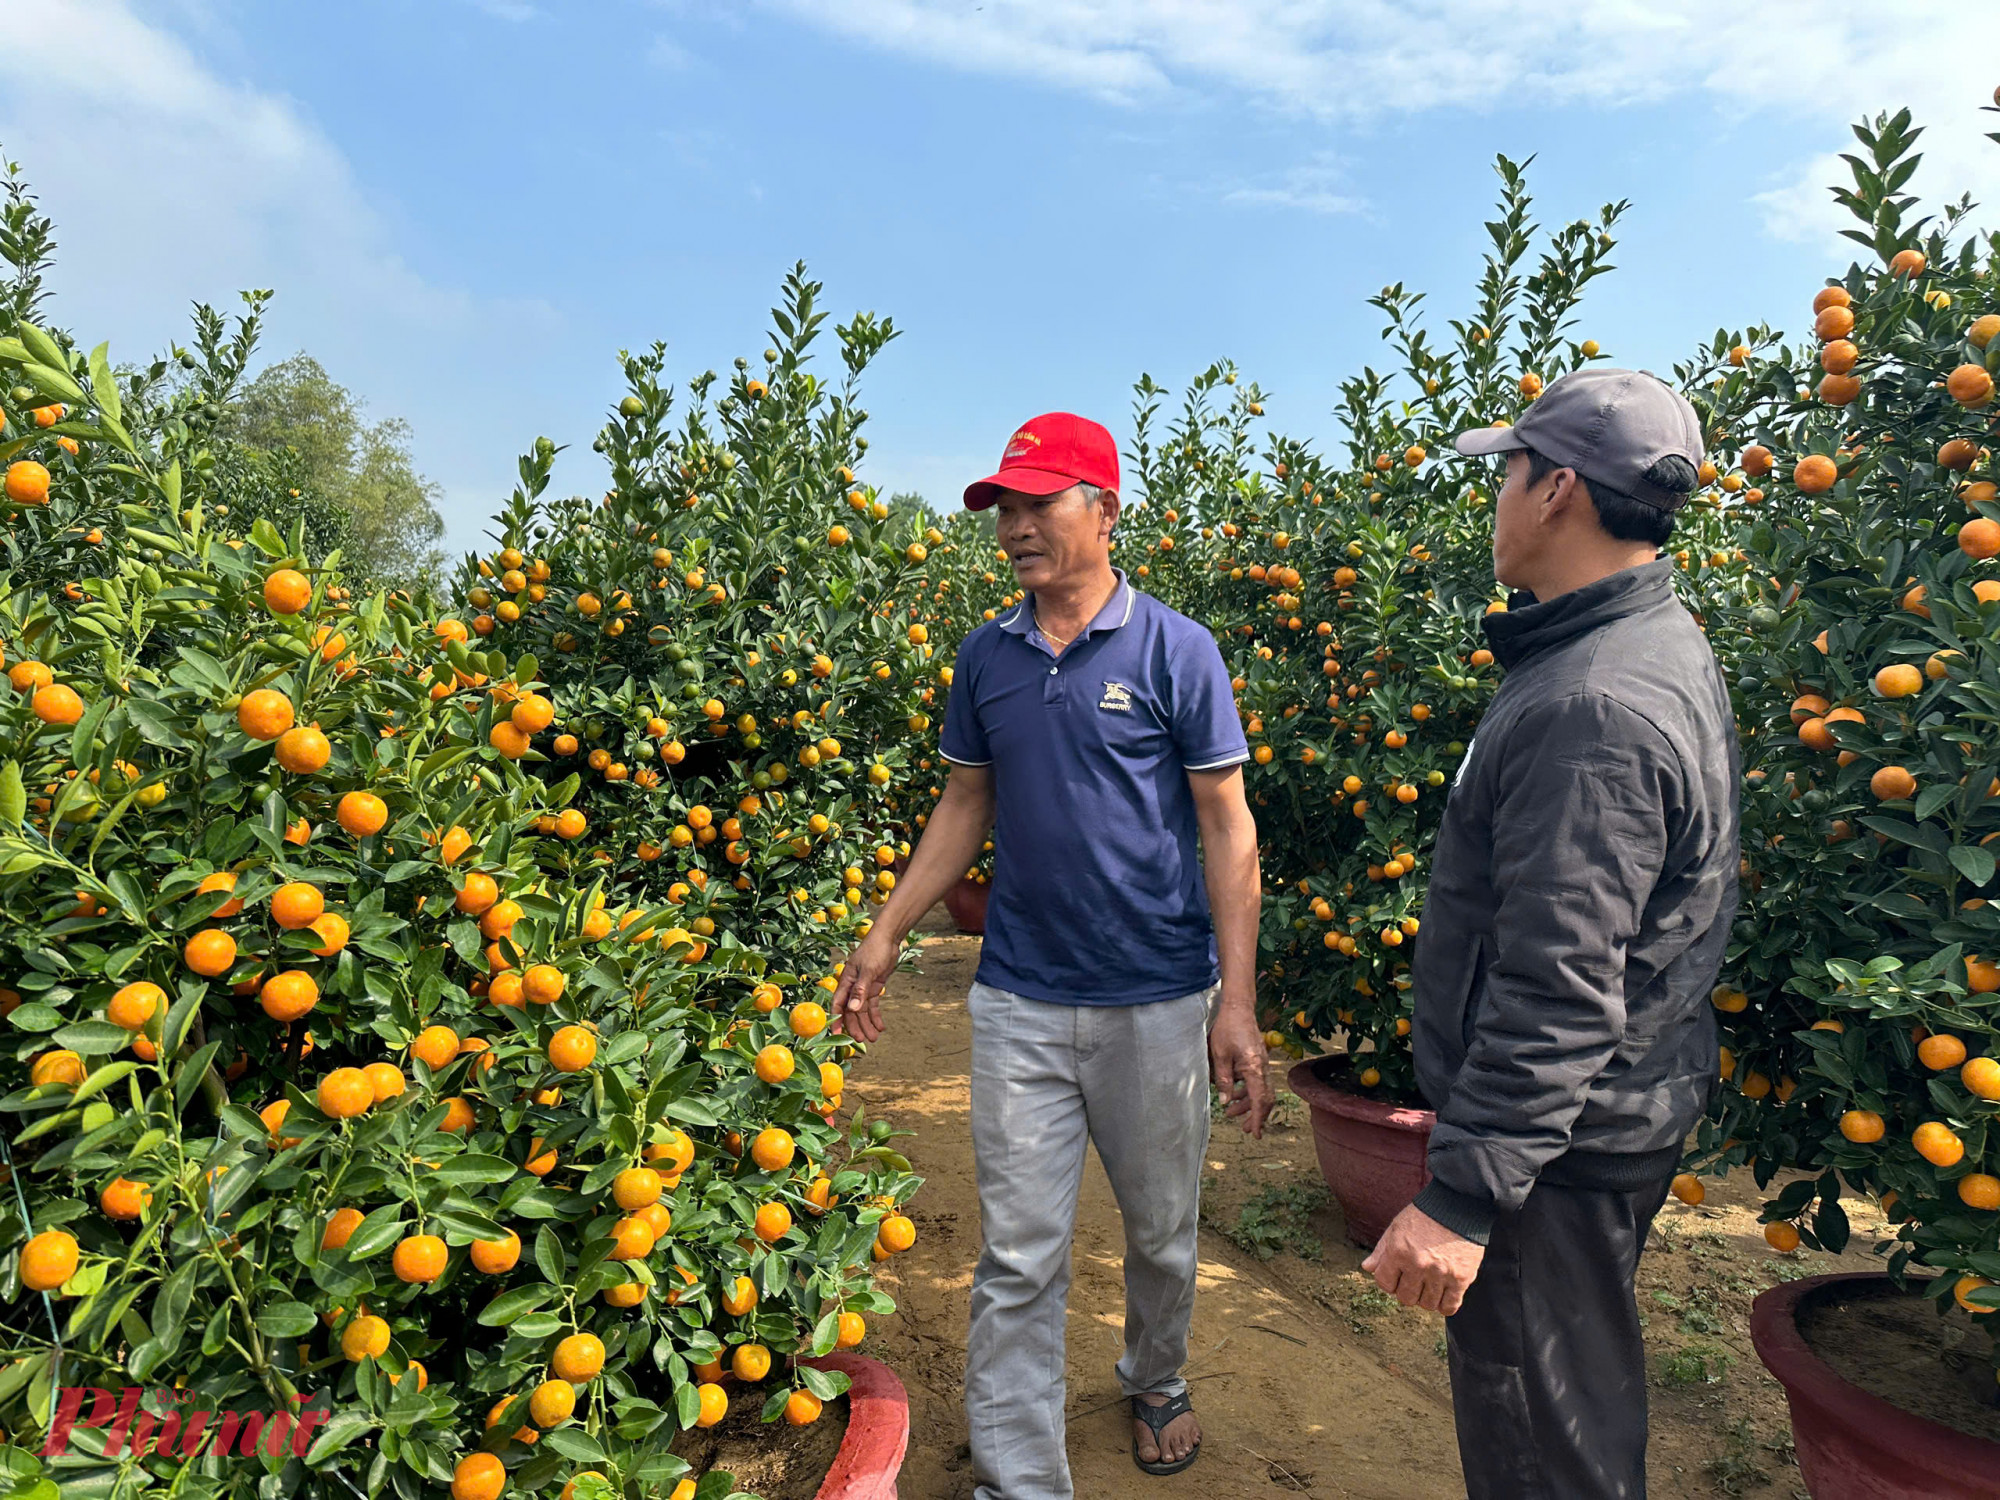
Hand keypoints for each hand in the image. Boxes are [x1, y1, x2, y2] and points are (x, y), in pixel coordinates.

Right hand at [830, 929, 899, 1042]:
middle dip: (856, 1026)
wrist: (888, 938)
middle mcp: (853, 987)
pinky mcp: (873, 987)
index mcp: (846, 981)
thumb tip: (853, 1009)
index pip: (838, 1004)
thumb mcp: (868, 970)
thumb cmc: (874, 950)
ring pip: (862, 1011)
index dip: (837, 1019)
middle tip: (863, 1040)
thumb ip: (860, 990)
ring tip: (874, 1038)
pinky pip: (873, 1005)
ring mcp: (863, 988)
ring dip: (867, 1024)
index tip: (837, 1034)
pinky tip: (881, 1027)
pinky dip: (876, 1016)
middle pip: (851, 1011)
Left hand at [1208, 998, 1272, 1137]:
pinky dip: (1248, 1091)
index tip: (1257, 1133)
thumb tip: (1225, 1102)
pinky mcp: (1258, 1059)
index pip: (1260, 1100)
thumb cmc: (1227, 1029)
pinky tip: (1234, 1094)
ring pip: (1261, 1090)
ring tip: (1232, 1112)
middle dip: (1256, 1115)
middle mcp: (1262, 1067)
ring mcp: (1262, 1063)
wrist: (1238, 1008)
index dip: (1259, 1119)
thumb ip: (1224, 1080)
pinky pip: (1257, 1080)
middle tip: (1246, 1129)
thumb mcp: (1220, 1055)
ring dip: (1249, 1104)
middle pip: (1265, 1098)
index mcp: (1254, 1068)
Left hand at [1361, 1204, 1485, 1314]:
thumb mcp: (1396, 1227)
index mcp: (1398, 1251)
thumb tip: (1367, 1268)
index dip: (1388, 1281)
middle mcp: (1417, 1265)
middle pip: (1406, 1298)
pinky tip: (1443, 1294)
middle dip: (1407, 1291)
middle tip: (1414, 1281)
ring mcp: (1440, 1273)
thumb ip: (1381, 1250)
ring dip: (1426, 1298)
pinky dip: (1445, 1305)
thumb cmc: (1424, 1215)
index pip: (1384, 1283)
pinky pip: (1449, 1306)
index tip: (1396, 1276)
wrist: (1458, 1206)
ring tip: (1429, 1285)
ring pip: (1427, 1304)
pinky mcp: (1461, 1278)